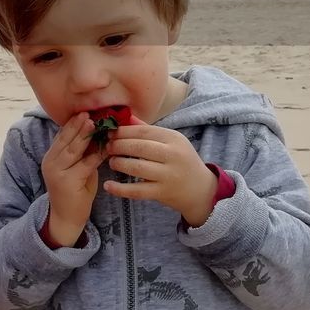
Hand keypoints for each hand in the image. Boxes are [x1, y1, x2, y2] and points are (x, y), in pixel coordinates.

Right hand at [42, 112, 108, 246]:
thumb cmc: (75, 192)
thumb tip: (96, 135)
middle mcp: (50, 162)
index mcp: (51, 157)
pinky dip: (96, 154)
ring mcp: (57, 171)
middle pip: (66, 139)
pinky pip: (85, 164)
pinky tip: (105, 147)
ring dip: (85, 135)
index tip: (84, 112)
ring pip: (73, 149)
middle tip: (89, 112)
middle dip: (78, 125)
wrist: (66, 218)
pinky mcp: (67, 181)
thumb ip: (81, 154)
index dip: (72, 124)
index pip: (61, 136)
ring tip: (94, 122)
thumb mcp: (76, 169)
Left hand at [104, 120, 218, 226]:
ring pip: (137, 168)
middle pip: (139, 148)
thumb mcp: (171, 141)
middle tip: (108, 147)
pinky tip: (108, 185)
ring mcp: (168, 176)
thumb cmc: (181, 161)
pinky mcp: (162, 193)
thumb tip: (125, 117)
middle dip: (119, 146)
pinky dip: (120, 189)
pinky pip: (137, 191)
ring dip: (119, 163)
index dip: (124, 131)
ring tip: (112, 161)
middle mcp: (172, 156)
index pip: (144, 132)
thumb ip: (147, 130)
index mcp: (173, 139)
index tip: (110, 132)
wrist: (201, 189)